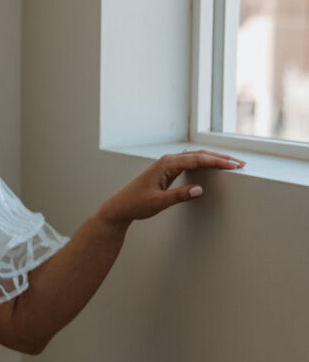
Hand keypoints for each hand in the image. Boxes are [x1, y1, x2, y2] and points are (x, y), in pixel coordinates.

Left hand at [97, 149, 245, 227]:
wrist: (120, 206)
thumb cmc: (136, 204)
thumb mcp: (158, 203)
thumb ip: (179, 196)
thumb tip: (200, 190)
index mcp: (166, 164)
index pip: (197, 159)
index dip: (217, 161)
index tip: (234, 165)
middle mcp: (167, 160)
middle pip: (199, 154)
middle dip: (221, 158)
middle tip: (240, 164)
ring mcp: (167, 164)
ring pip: (196, 157)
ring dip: (214, 159)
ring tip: (232, 164)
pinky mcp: (167, 171)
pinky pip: (190, 163)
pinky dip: (204, 163)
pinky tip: (213, 166)